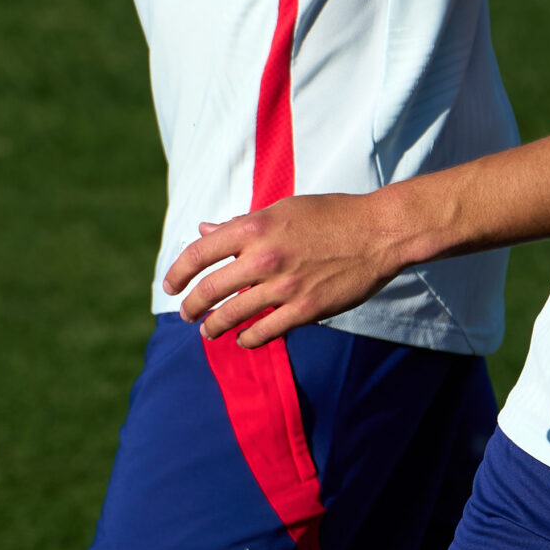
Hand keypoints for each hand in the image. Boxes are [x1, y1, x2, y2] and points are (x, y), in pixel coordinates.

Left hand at [164, 192, 415, 348]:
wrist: (378, 232)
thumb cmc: (331, 215)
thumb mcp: (283, 209)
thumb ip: (241, 223)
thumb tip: (205, 228)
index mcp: (254, 226)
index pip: (199, 252)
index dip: (178, 272)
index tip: (171, 285)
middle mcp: (263, 257)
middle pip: (209, 290)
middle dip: (191, 306)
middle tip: (186, 314)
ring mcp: (283, 286)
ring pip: (231, 315)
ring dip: (213, 327)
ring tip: (208, 331)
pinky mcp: (304, 310)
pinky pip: (262, 332)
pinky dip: (247, 339)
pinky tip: (243, 339)